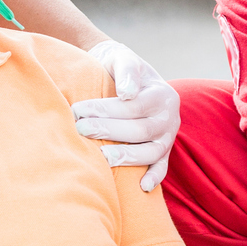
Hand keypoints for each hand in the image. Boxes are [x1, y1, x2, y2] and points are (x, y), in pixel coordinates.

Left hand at [73, 41, 180, 190]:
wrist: (126, 76)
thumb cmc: (120, 68)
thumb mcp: (123, 58)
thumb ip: (126, 70)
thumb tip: (127, 93)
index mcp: (162, 94)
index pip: (133, 106)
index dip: (105, 110)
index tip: (77, 110)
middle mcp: (169, 117)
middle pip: (140, 130)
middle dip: (109, 131)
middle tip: (81, 129)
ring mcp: (168, 137)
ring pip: (151, 152)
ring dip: (126, 157)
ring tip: (101, 157)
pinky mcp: (163, 152)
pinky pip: (162, 167)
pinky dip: (154, 177)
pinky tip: (142, 187)